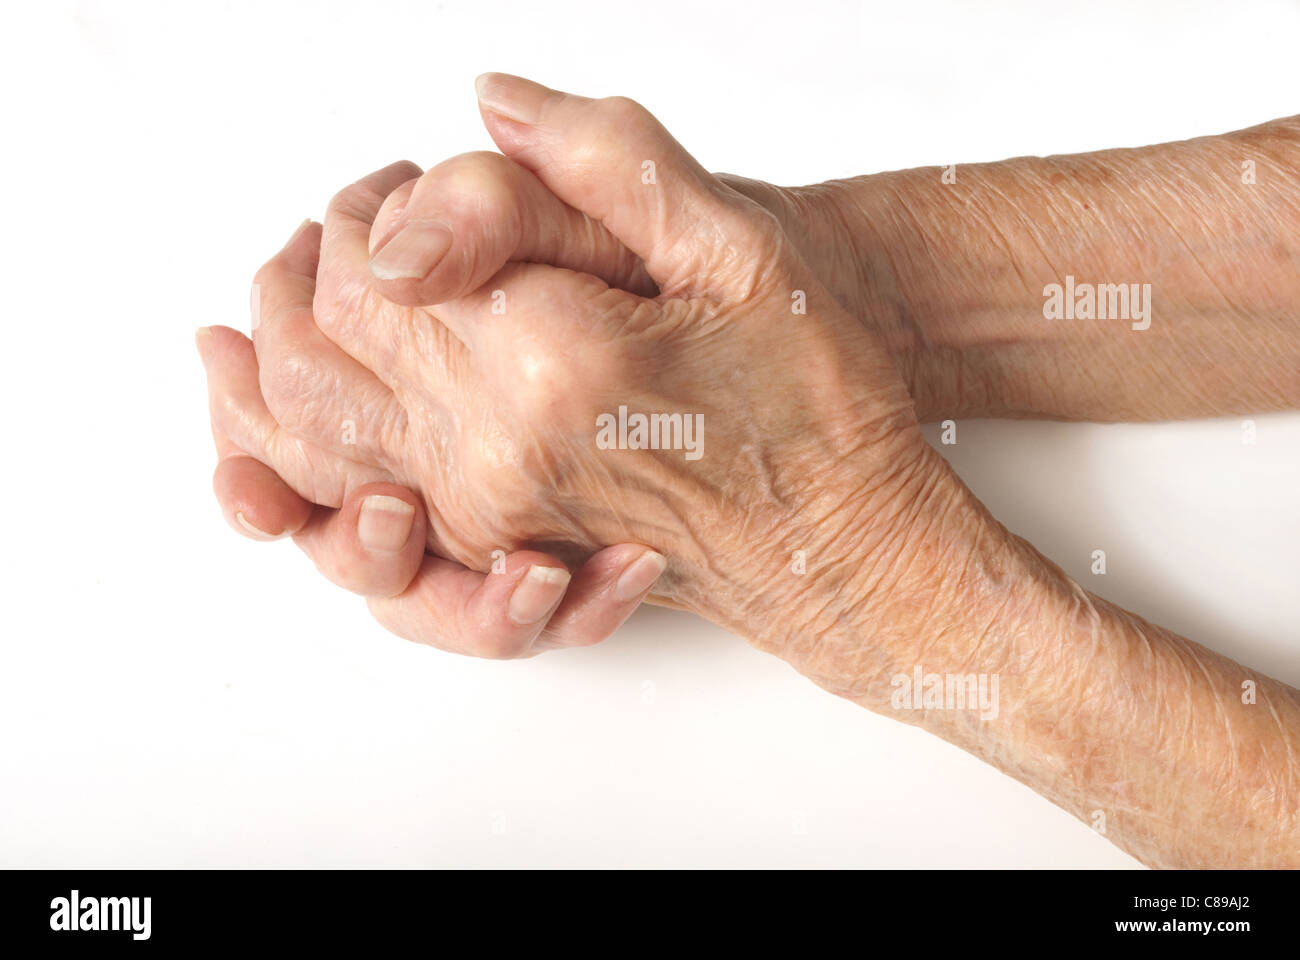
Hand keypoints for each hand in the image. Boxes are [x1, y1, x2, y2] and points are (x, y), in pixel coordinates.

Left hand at [206, 75, 964, 655]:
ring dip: (264, 360)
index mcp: (549, 365)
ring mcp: (486, 513)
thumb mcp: (740, 248)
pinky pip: (346, 505)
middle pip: (322, 346)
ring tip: (254, 309)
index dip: (370, 209)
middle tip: (345, 224)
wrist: (844, 541)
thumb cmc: (815, 403)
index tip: (407, 185)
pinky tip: (252, 436)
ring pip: (310, 432)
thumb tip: (487, 104)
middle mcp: (497, 453)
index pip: (374, 267)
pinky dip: (284, 461)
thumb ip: (605, 159)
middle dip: (309, 269)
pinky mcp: (490, 547)